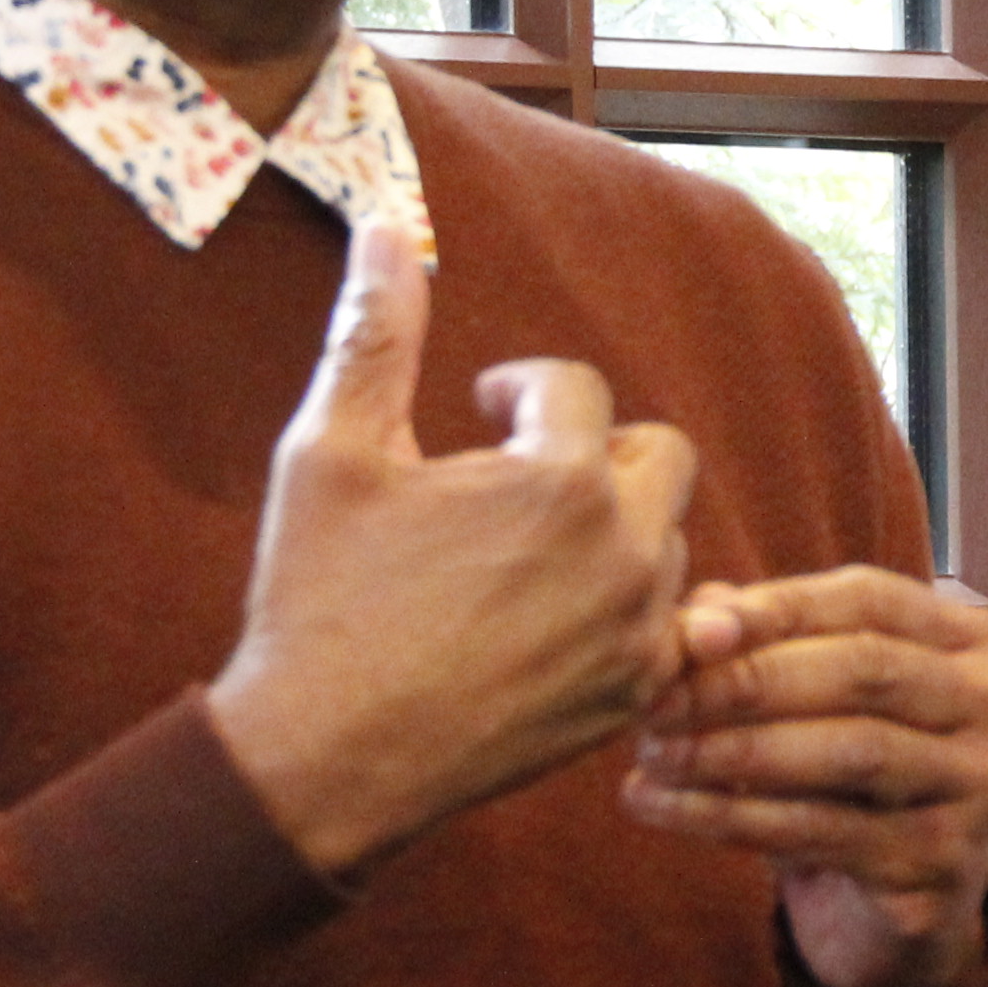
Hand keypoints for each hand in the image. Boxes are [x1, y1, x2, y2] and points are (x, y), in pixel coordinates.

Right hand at [207, 221, 700, 876]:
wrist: (322, 760)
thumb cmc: (318, 601)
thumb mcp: (330, 452)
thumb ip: (375, 335)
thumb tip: (387, 226)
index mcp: (557, 481)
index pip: (573, 388)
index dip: (516, 390)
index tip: (476, 411)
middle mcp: (622, 554)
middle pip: (653, 454)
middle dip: (589, 449)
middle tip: (514, 477)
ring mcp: (636, 634)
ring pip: (664, 540)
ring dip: (609, 528)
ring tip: (520, 551)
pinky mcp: (633, 696)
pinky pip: (669, 625)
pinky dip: (625, 610)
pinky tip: (550, 618)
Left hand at [628, 569, 987, 986]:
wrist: (891, 907)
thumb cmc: (842, 776)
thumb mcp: (809, 696)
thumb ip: (759, 641)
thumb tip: (696, 618)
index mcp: (973, 639)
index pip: (867, 600)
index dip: (773, 608)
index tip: (686, 630)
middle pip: (863, 671)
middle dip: (746, 681)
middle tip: (656, 700)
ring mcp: (982, 788)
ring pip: (848, 752)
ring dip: (735, 751)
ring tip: (651, 756)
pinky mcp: (943, 864)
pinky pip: (823, 831)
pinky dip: (732, 817)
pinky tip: (664, 809)